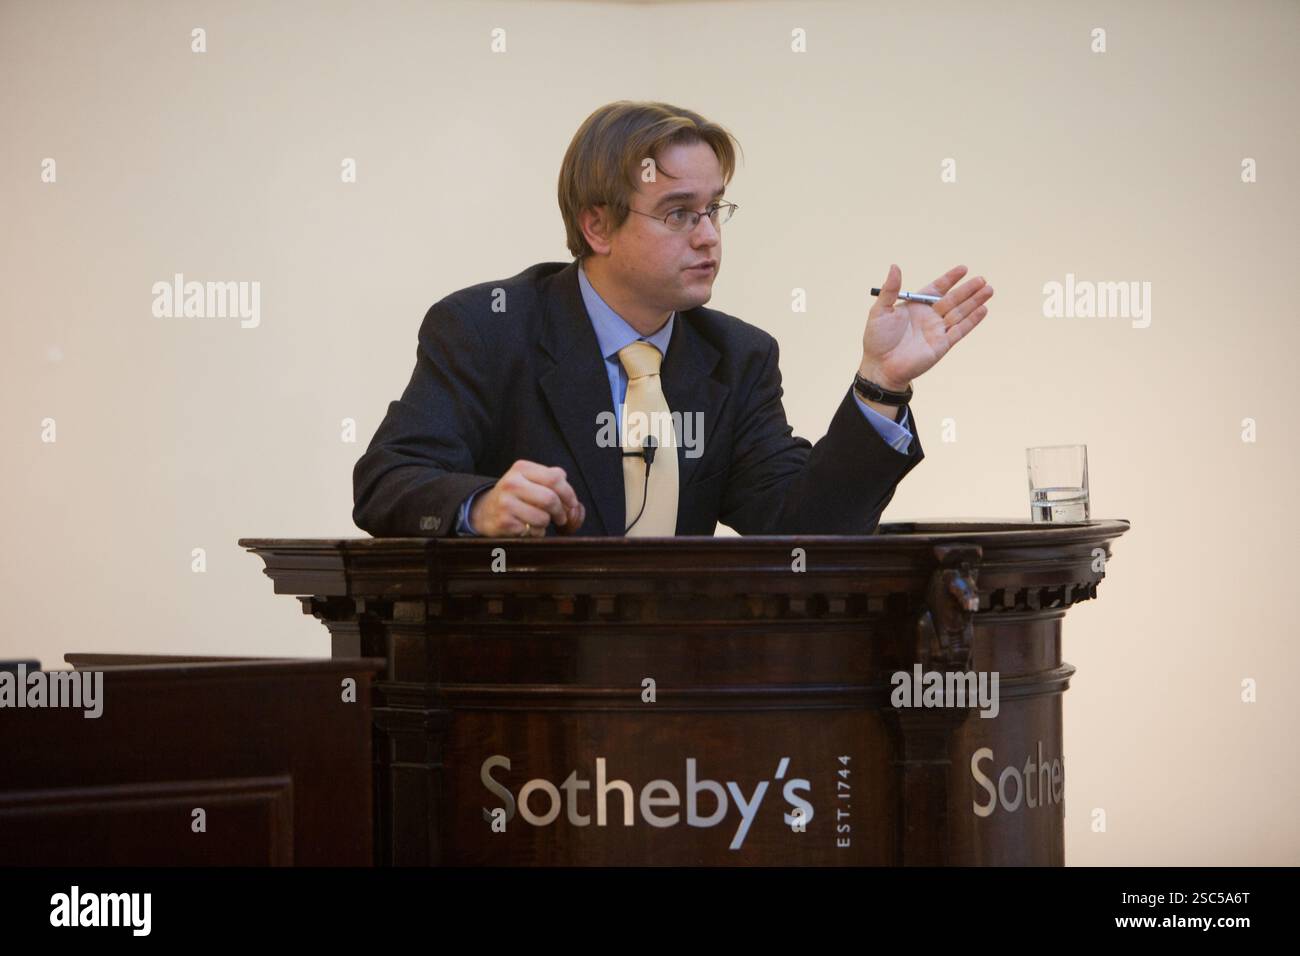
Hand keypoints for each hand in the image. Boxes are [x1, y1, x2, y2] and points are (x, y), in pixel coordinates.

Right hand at [469, 460, 585, 536]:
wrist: (485, 511)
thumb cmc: (516, 496)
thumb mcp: (530, 479)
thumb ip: (553, 481)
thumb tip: (573, 500)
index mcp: (521, 468)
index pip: (555, 478)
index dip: (569, 493)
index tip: (572, 503)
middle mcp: (512, 483)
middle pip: (550, 499)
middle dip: (561, 512)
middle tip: (561, 518)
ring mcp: (506, 503)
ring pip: (543, 518)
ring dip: (546, 523)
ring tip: (538, 521)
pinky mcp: (504, 522)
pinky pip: (533, 531)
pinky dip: (536, 533)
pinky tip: (527, 527)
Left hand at [860, 264, 992, 389]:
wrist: (880, 367)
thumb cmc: (877, 340)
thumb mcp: (880, 311)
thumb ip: (890, 289)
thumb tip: (894, 266)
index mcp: (916, 306)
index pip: (937, 289)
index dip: (950, 279)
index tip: (963, 268)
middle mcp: (929, 317)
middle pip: (953, 300)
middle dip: (968, 289)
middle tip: (982, 279)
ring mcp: (937, 331)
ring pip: (960, 313)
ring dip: (974, 302)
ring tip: (989, 289)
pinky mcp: (942, 345)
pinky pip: (960, 330)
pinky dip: (972, 320)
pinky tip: (983, 310)